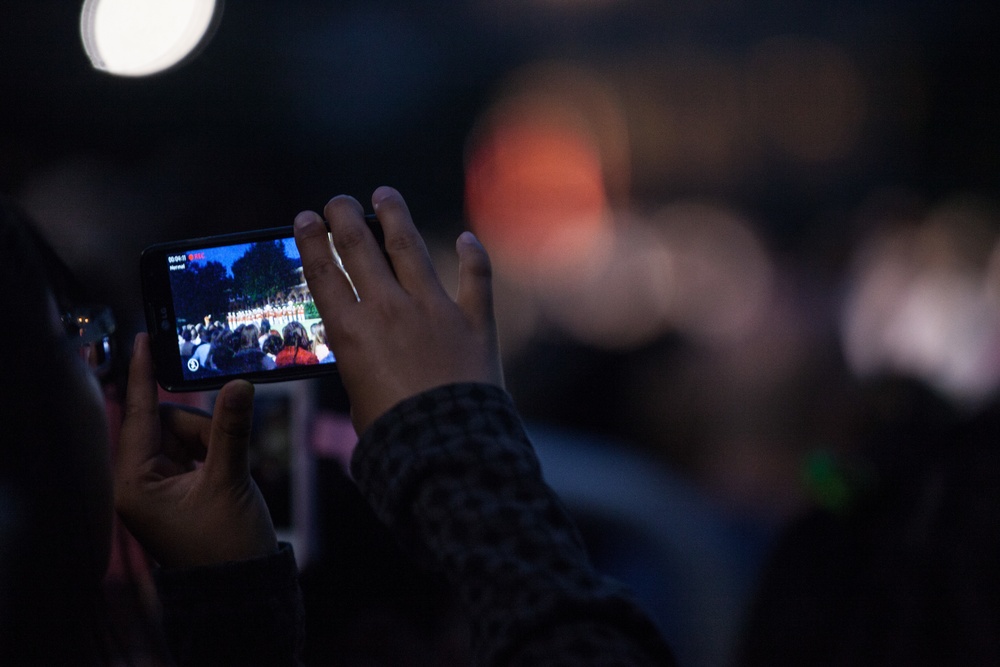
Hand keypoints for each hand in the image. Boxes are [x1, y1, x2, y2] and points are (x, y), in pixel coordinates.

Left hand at [114, 333, 277, 567]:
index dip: (143, 375)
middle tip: (223, 456)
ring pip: (187, 433)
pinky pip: (196, 449)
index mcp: (135, 483)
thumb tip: (238, 385)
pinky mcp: (179, 487)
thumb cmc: (226, 546)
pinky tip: (226, 474)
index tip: (143, 339)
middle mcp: (140, 482)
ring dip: (213, 443)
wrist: (243, 586)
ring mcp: (160, 485)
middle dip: (202, 429)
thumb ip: (231, 429)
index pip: (138, 415)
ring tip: (228, 476)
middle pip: (168, 422)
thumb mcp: (229, 481)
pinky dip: (214, 452)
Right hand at [294, 185, 502, 432]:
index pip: (324, 273)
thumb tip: (369, 358)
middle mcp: (390, 309)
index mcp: (353, 331)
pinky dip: (473, 256)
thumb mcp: (358, 400)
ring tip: (385, 194)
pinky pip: (476, 278)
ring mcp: (434, 309)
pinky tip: (468, 238)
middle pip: (360, 248)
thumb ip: (361, 368)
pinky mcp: (474, 321)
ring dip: (395, 216)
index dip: (312, 241)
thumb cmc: (396, 436)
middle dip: (345, 217)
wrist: (448, 446)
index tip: (306, 218)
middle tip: (337, 201)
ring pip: (410, 248)